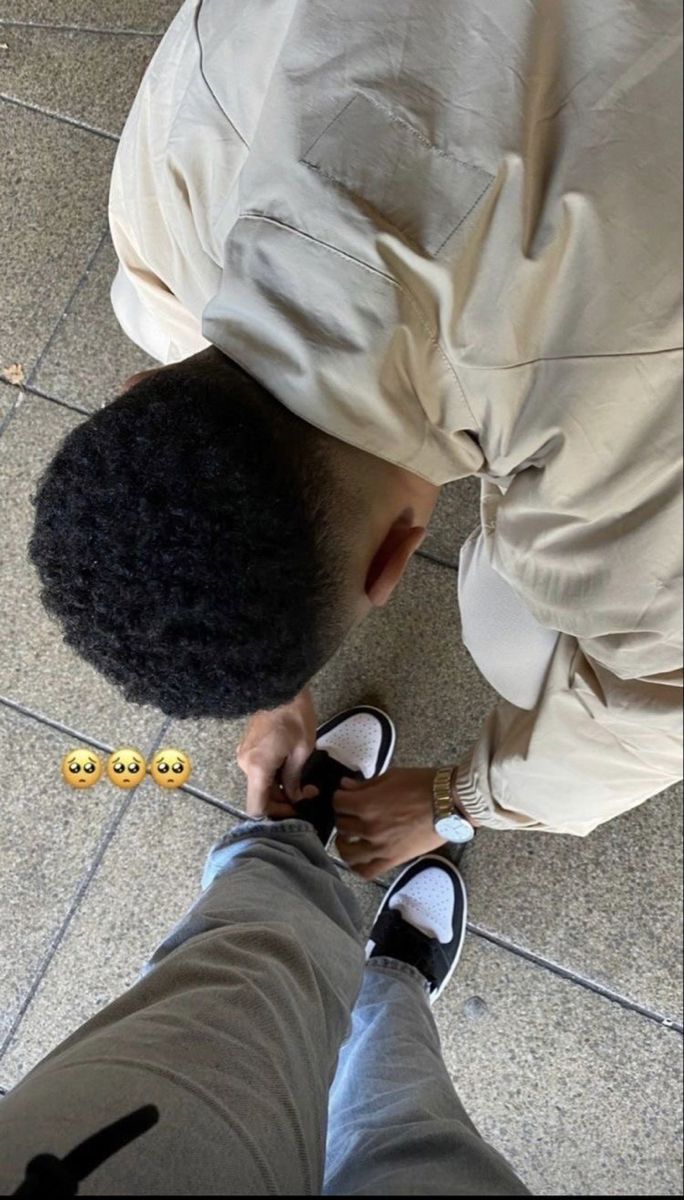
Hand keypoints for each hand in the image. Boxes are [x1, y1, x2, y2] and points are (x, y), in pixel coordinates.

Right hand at [237, 688, 318, 818]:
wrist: (279, 686)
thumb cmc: (295, 716)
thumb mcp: (302, 750)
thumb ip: (295, 779)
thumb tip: (295, 797)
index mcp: (258, 769)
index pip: (256, 809)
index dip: (275, 817)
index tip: (294, 814)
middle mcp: (246, 766)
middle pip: (260, 798)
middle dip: (284, 801)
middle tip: (308, 796)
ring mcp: (244, 756)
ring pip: (261, 785)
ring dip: (281, 789)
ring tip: (305, 785)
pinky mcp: (247, 748)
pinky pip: (259, 772)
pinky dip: (274, 777)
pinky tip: (292, 773)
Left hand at [333, 767, 445, 879]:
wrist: (450, 803)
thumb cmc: (423, 785)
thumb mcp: (391, 776)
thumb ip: (364, 784)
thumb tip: (345, 785)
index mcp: (367, 804)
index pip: (338, 802)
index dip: (341, 797)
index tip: (347, 797)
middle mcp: (369, 828)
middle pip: (341, 825)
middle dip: (344, 816)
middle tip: (352, 813)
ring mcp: (380, 847)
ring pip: (347, 851)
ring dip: (345, 842)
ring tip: (350, 837)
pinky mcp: (393, 860)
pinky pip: (366, 871)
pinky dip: (357, 867)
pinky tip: (358, 858)